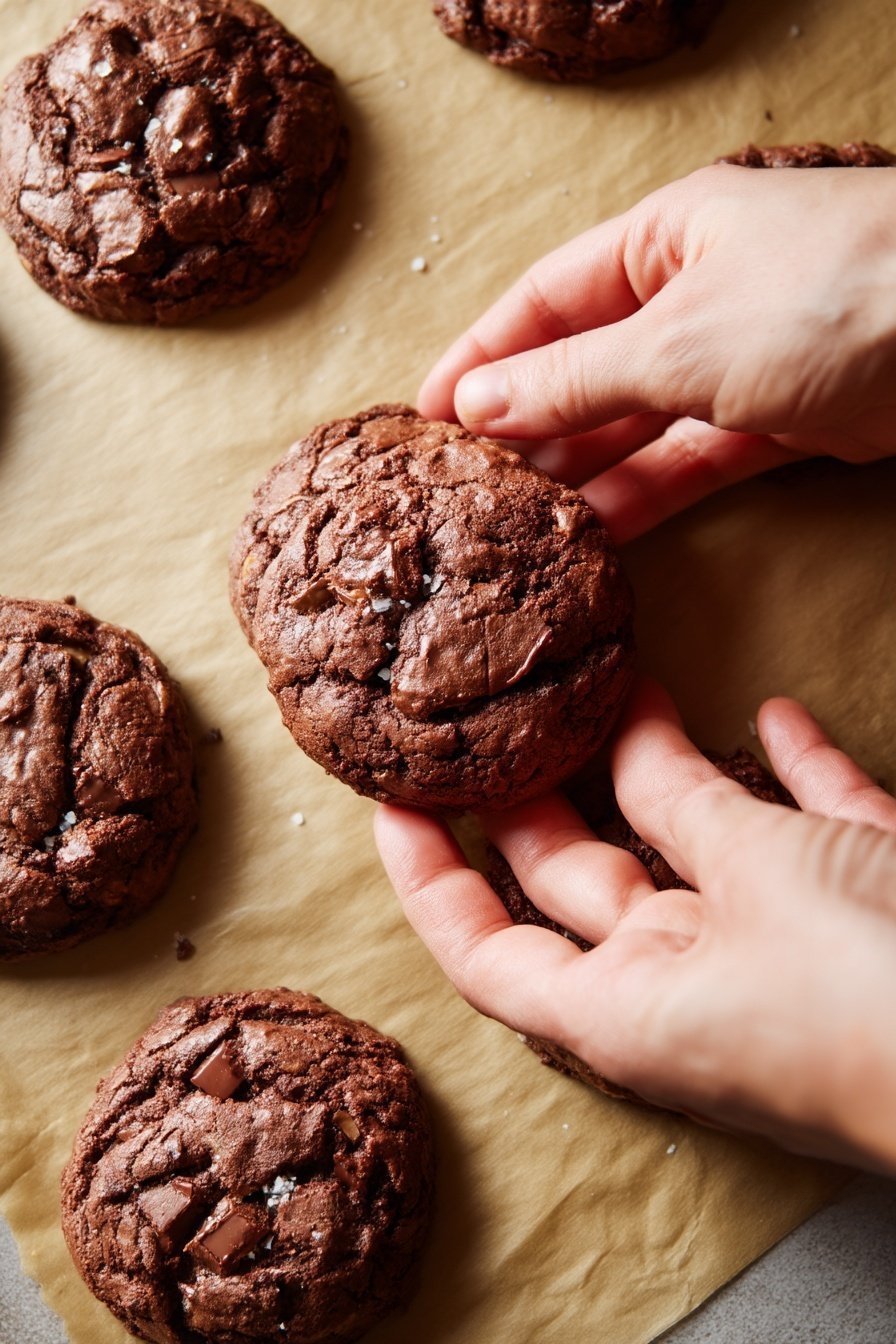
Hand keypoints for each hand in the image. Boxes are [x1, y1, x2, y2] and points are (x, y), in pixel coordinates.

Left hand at [375, 679, 895, 1172]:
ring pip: (688, 854)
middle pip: (578, 884)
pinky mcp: (850, 934)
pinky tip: (776, 713)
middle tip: (506, 705)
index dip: (425, 874)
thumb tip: (630, 742)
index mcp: (629, 1012)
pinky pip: (797, 847)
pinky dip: (785, 781)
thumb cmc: (882, 993)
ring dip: (664, 773)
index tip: (393, 798)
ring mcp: (770, 966)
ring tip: (626, 686)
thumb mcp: (760, 872)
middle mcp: (686, 995)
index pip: (481, 949)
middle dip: (541, 791)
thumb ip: (681, 802)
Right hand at [419, 166, 895, 540]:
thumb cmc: (837, 294)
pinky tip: (597, 533)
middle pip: (587, 363)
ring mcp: (741, 359)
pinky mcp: (782, 419)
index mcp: (666, 238)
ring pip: (638, 421)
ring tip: (518, 524)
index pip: (545, 299)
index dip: (480, 357)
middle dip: (528, 424)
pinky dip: (649, 493)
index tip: (424, 416)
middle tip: (467, 487)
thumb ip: (575, 379)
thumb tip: (480, 405)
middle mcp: (698, 293)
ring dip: (582, 471)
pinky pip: (693, 458)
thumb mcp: (680, 338)